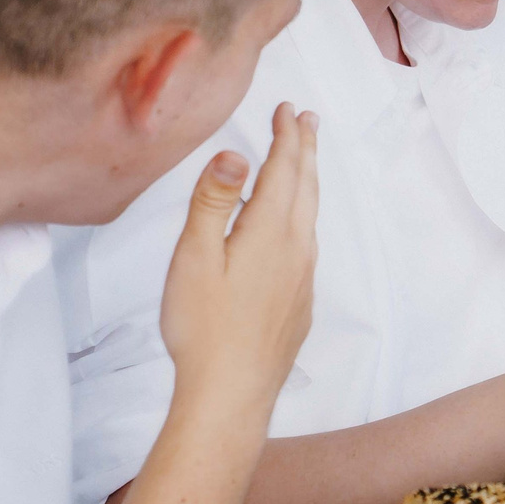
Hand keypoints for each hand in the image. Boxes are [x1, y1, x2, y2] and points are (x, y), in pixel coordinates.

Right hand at [159, 104, 320, 400]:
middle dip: (305, 149)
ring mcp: (303, 279)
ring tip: (304, 163)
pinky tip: (293, 229)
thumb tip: (234, 152)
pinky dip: (303, 218)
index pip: (283, 170)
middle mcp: (296, 250)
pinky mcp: (300, 303)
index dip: (286, 136)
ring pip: (311, 216)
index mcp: (269, 232)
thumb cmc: (203, 328)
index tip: (288, 109)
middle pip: (306, 187)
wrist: (232, 395)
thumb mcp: (193, 258)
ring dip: (308, 181)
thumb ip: (212, 202)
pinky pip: (308, 246)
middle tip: (307, 120)